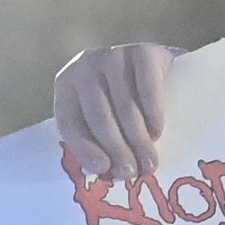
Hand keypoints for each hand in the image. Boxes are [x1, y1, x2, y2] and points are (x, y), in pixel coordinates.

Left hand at [56, 41, 178, 181]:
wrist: (155, 64)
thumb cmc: (121, 98)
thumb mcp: (101, 115)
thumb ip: (97, 140)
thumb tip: (107, 173)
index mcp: (66, 85)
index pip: (70, 122)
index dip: (86, 149)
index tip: (104, 170)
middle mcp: (85, 66)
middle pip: (99, 117)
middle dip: (117, 150)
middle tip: (131, 173)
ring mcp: (113, 55)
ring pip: (125, 107)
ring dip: (139, 140)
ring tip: (149, 163)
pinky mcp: (142, 51)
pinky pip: (147, 90)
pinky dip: (153, 115)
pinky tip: (157, 133)